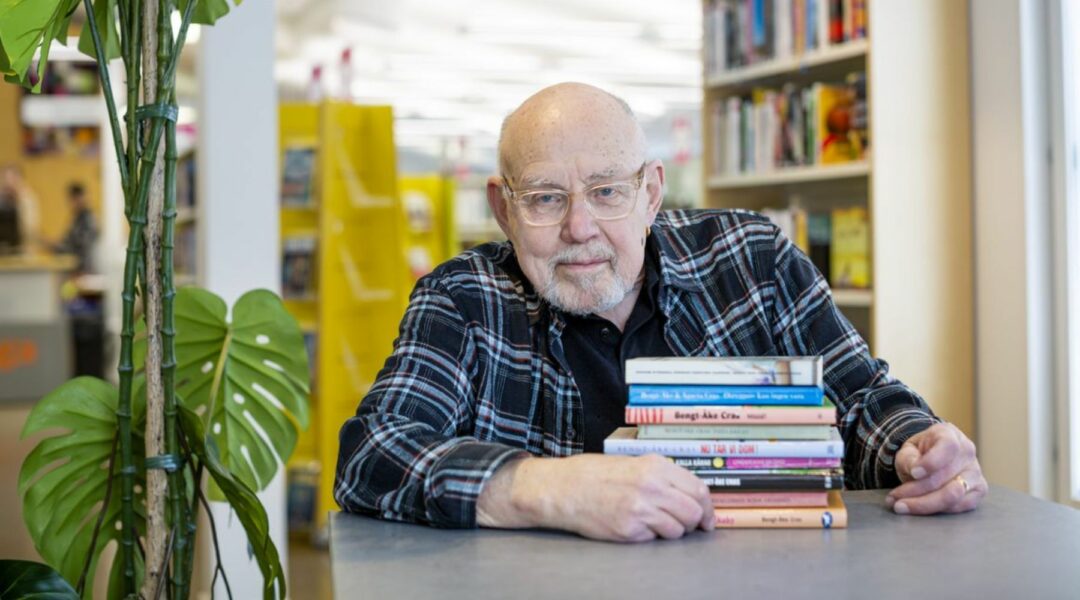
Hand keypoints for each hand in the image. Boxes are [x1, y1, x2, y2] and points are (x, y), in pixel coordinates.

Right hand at [477, 454, 713, 541]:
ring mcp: (641, 510)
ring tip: (651, 521)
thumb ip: (663, 475)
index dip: (708, 507)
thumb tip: (692, 495)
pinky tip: (634, 525)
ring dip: (670, 530)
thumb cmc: (595, 474)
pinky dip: (649, 536)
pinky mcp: (629, 530)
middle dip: (693, 522)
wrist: (564, 489)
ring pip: (677, 530)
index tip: (707, 517)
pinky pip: (654, 539)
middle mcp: (652, 487)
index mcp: (655, 466)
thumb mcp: (633, 463)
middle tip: (685, 525)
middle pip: (693, 512)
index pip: (698, 489)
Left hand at [886, 423, 986, 514]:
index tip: (914, 472)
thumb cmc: (919, 453)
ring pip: (954, 495)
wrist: (932, 459)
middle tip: (894, 499)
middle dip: (916, 491)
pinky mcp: (978, 491)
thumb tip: (914, 470)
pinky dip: (936, 510)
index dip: (931, 462)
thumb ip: (909, 458)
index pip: (948, 447)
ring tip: (901, 506)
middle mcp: (968, 453)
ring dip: (924, 504)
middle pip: (947, 477)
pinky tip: (917, 509)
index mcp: (950, 435)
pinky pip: (959, 507)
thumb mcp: (908, 450)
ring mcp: (976, 473)